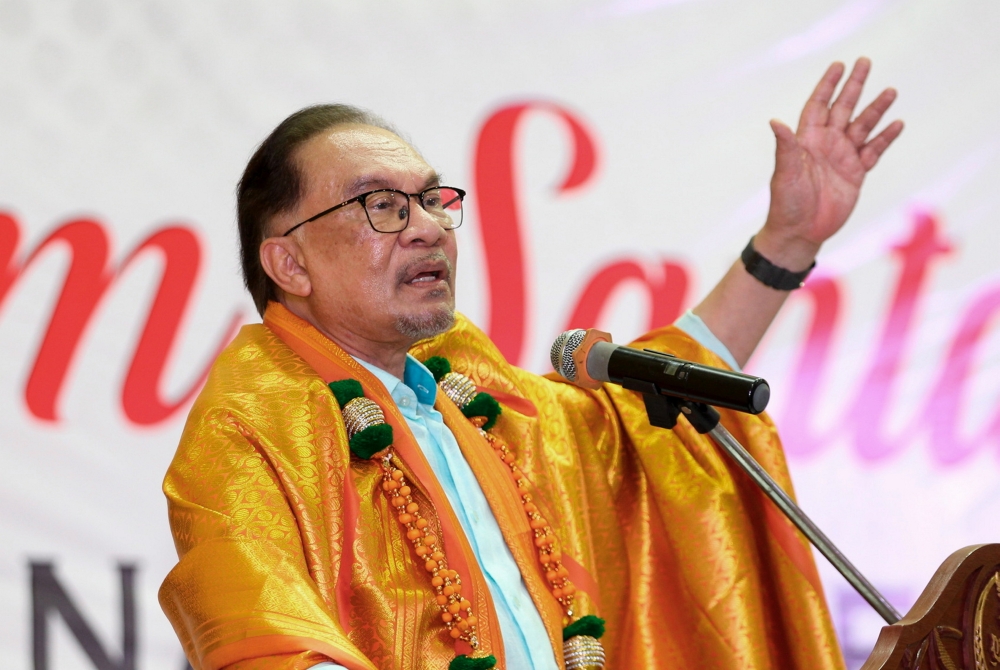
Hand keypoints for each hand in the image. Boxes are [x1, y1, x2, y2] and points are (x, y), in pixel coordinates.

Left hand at [755, 58, 903, 268]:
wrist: (800, 232)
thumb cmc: (786, 203)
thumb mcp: (785, 174)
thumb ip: (785, 147)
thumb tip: (775, 121)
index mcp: (806, 141)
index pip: (818, 105)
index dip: (827, 85)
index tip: (838, 65)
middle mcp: (825, 145)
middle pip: (843, 109)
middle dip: (853, 86)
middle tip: (865, 62)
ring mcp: (842, 158)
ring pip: (862, 127)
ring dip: (876, 109)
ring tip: (891, 91)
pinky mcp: (856, 174)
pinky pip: (873, 151)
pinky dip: (885, 138)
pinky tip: (897, 124)